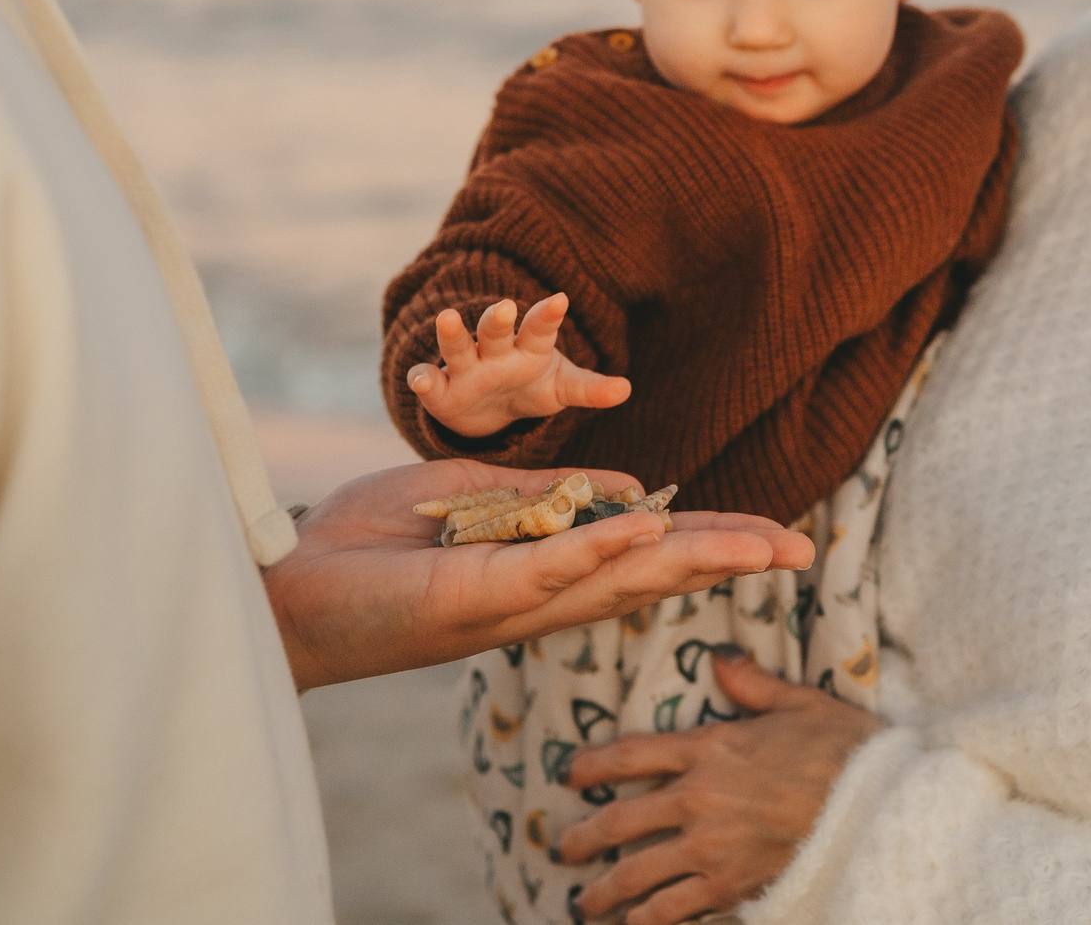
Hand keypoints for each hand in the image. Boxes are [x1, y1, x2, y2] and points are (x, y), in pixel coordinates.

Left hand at [264, 462, 812, 690]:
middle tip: (799, 551)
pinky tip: (653, 526)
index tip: (773, 536)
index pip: (643, 555)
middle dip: (728, 560)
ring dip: (692, 556)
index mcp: (544, 572)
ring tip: (758, 545)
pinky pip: (550, 565)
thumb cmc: (371, 543)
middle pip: (654, 575)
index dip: (710, 542)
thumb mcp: (471, 500)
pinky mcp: (476, 593)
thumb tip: (631, 490)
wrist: (291, 582)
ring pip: (620, 576)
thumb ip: (546, 495)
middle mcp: (541, 596)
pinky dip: (602, 544)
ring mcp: (513, 600)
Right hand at [407, 294, 631, 436]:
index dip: (548, 315)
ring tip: (447, 317)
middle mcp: (494, 351)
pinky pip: (428, 382)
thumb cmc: (531, 386)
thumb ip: (590, 388)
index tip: (560, 300)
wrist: (490, 409)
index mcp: (528, 348)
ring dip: (452, 333)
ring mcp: (465, 368)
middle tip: (505, 307)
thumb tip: (626, 389)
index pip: (540, 328)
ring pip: (457, 346)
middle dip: (498, 319)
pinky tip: (420, 379)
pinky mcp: (441, 391)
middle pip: (495, 330)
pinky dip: (422, 379)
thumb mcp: (562, 389)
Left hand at [556, 652, 879, 923]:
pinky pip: (673, 908)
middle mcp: (698, 798)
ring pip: (636, 871)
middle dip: (584, 837)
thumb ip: (753, 685)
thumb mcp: (801, 703)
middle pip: (620, 820)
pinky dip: (647, 919)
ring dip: (604, 889)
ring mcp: (710, 845)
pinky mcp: (730, 885)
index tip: (568, 774)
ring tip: (585, 903)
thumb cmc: (846, 750)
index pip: (632, 754)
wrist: (880, 806)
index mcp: (711, 747)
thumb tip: (719, 663)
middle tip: (562, 849)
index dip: (592, 764)